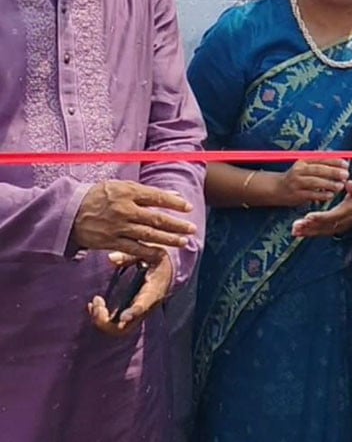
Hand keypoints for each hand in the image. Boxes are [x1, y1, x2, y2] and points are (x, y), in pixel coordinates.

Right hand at [71, 181, 195, 262]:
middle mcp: (124, 209)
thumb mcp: (120, 187)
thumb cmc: (97, 196)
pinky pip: (134, 248)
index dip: (174, 203)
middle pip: (156, 218)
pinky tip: (161, 254)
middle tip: (192, 228)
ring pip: (148, 234)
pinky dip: (149, 251)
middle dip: (176, 224)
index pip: (156, 197)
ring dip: (168, 239)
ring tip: (183, 241)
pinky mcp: (110, 241)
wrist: (69, 212)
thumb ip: (146, 192)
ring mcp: (118, 226)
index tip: (188, 207)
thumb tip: (174, 196)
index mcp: (127, 192)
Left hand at [88, 250, 173, 336]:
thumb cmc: (160, 264)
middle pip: (125, 328)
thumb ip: (132, 255)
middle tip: (97, 301)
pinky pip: (112, 325)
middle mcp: (144, 309)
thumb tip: (111, 258)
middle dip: (105, 321)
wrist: (170, 275)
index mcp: (153, 292)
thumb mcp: (154, 254)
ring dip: (100, 320)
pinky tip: (94, 304)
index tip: (124, 317)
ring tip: (95, 302)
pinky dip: (99, 318)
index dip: (134, 312)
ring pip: (116, 329)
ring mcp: (136, 315)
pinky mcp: (129, 315)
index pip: (144, 306)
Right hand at [270, 159, 348, 206]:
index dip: (334, 161)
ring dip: (329, 184)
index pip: (321, 159)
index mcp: (304, 161)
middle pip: (318, 170)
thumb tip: (341, 163)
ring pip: (315, 182)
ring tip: (340, 186)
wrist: (276, 188)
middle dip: (333, 172)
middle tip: (346, 175)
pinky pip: (310, 194)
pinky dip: (321, 195)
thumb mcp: (305, 167)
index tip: (346, 164)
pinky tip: (330, 195)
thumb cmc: (296, 177)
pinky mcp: (296, 194)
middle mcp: (299, 170)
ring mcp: (297, 182)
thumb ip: (321, 165)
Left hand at [291, 181, 351, 237]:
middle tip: (296, 225)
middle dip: (309, 227)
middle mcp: (342, 222)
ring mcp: (338, 227)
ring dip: (307, 232)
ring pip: (321, 232)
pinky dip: (310, 234)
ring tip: (295, 230)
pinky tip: (299, 233)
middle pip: (324, 227)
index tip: (309, 216)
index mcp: (347, 212)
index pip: (332, 216)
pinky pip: (321, 233)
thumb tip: (348, 184)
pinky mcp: (334, 229)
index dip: (320, 217)